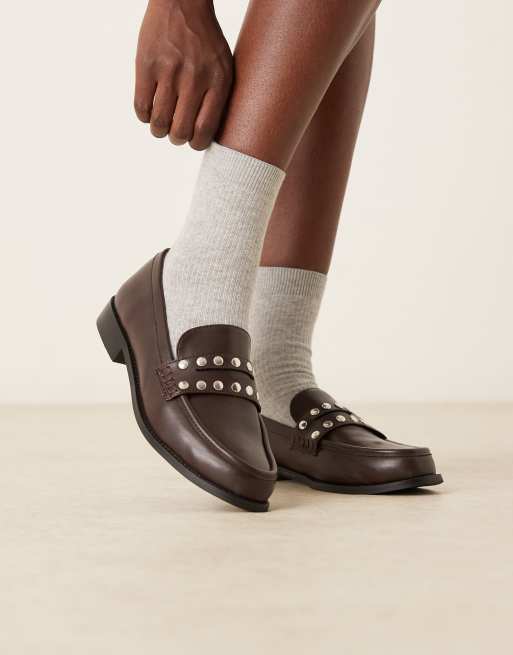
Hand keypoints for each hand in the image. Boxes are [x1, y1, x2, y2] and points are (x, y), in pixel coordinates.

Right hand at [134, 0, 232, 149]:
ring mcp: (169, 72)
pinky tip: (149, 110)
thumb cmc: (206, 40)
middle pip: (180, 131)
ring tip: (161, 125)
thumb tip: (208, 135)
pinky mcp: (146, 65)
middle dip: (176, 138)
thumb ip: (219, 98)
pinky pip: (141, 106)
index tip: (193, 141)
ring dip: (159, 130)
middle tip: (175, 132)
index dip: (196, 144)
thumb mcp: (225, 66)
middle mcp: (194, 79)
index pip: (204, 130)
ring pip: (159, 123)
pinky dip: (144, 116)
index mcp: (217, 82)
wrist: (182, 2)